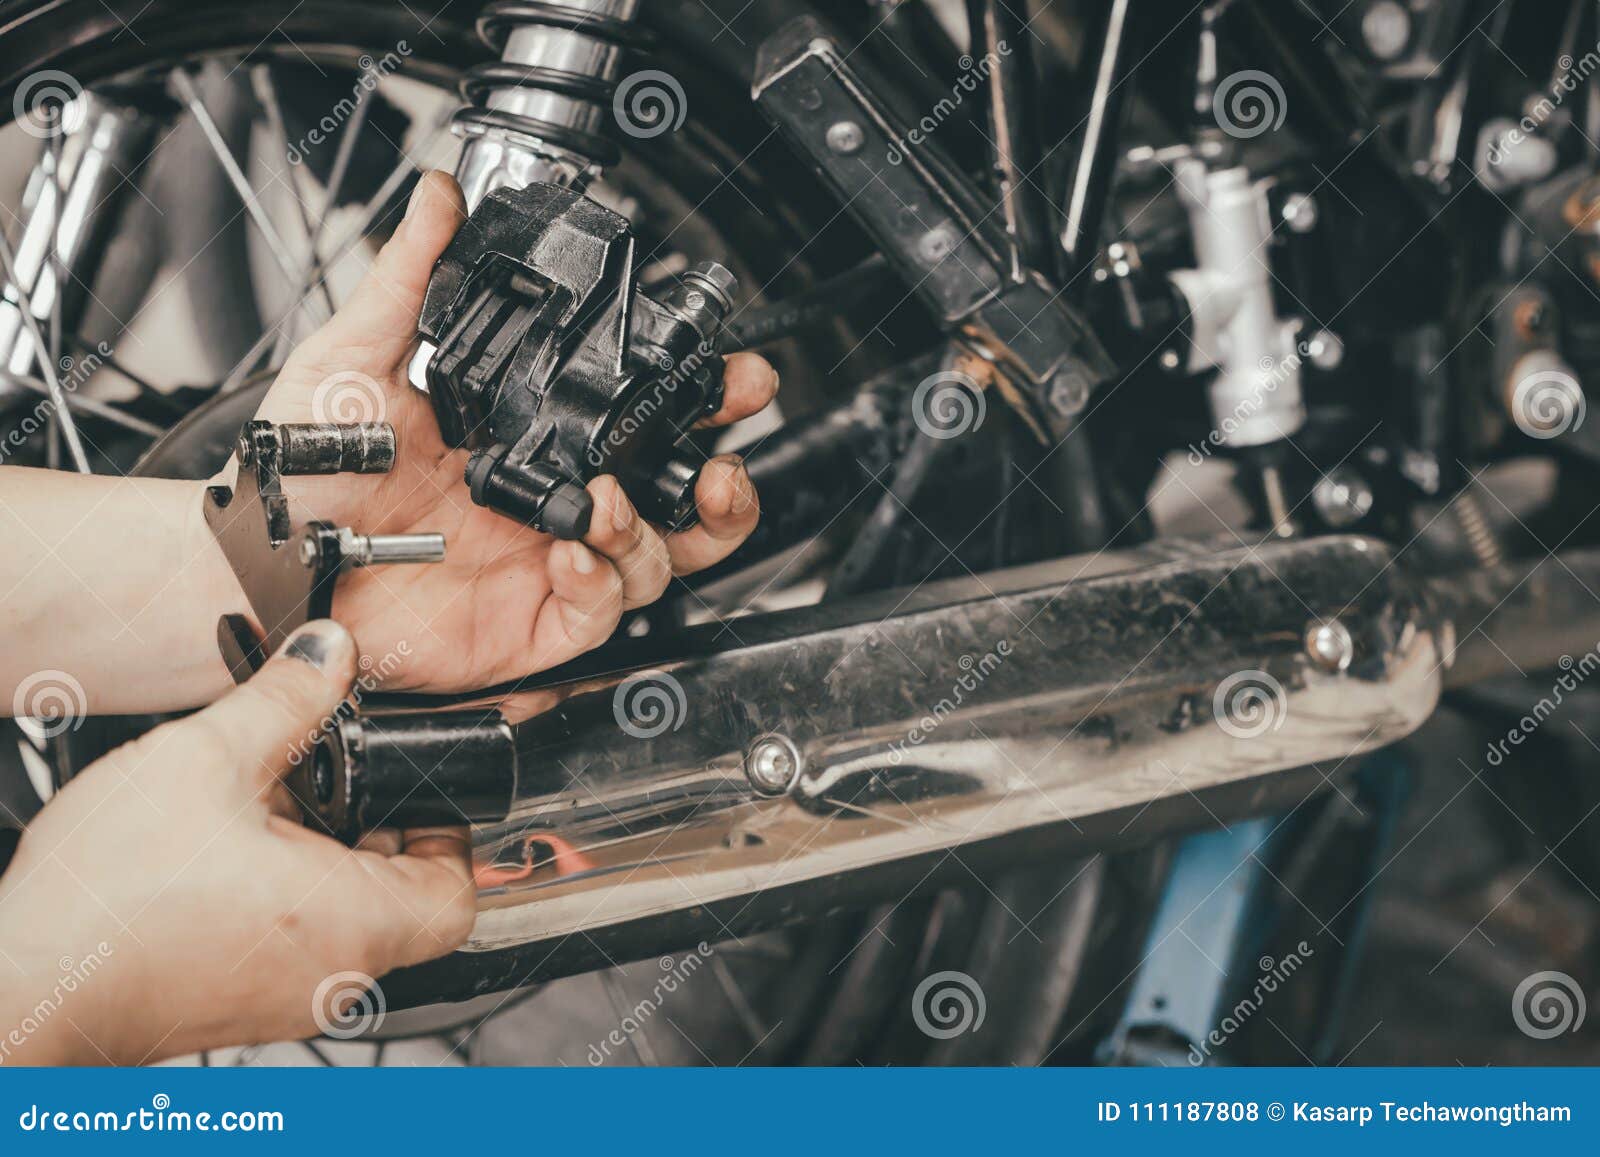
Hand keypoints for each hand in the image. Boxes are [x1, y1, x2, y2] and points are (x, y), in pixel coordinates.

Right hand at [0, 621, 469, 1065]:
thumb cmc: (107, 905)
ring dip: (323, 864)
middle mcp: (332, 975)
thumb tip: (327, 654)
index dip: (449, 834)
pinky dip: (280, 899)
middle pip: (403, 904)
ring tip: (272, 811)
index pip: (456, 892)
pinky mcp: (234, 1006)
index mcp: (352, 922)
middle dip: (376, 834)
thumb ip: (285, 700)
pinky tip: (225, 856)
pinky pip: (292, 947)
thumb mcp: (207, 761)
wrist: (21, 987)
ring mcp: (284, 1001)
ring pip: (344, 925)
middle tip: (336, 783)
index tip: (416, 791)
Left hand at [252, 170, 777, 691]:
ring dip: (648, 532)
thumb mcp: (353, 359)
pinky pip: (598, 614)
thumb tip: (440, 199)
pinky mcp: (531, 625)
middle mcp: (552, 501)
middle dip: (723, 486)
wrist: (262, 562)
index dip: (698, 400)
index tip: (729, 376)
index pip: (639, 418)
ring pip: (654, 562)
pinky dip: (599, 586)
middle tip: (726, 463)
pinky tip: (568, 556)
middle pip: (678, 503)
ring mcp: (547, 565)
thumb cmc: (305, 469)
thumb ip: (407, 281)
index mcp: (530, 436)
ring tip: (605, 503)